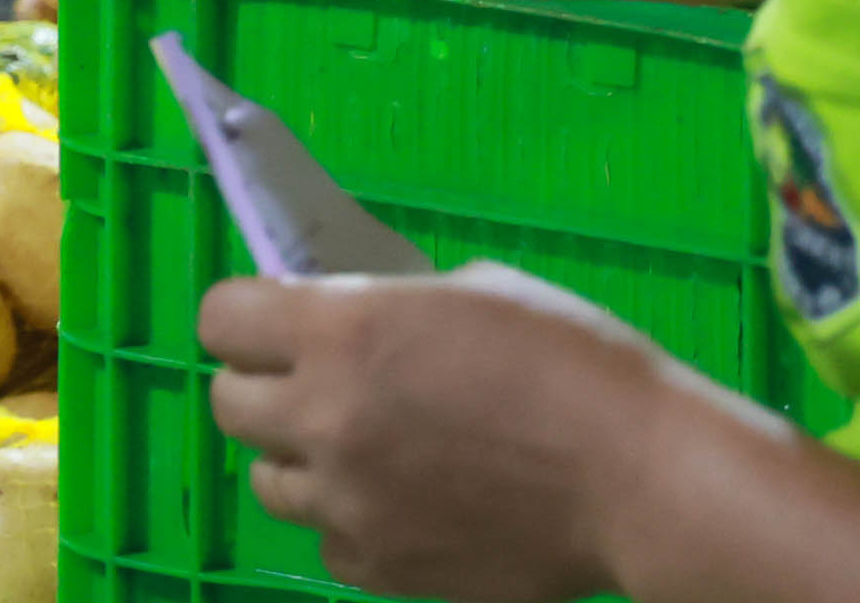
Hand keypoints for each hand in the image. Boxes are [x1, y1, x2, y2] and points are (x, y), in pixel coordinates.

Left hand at [200, 265, 687, 602]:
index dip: (245, 312)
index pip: (222, 317)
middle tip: (315, 377)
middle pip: (228, 403)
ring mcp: (349, 504)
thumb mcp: (472, 291)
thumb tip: (337, 310)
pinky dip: (352, 518)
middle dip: (263, 383)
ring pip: (270, 481)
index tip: (272, 315)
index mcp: (346, 331)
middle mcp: (328, 419)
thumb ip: (387, 302)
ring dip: (302, 456)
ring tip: (370, 442)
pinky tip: (411, 495)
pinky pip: (328, 540)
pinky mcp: (380, 568)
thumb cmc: (575, 365)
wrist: (638, 480)